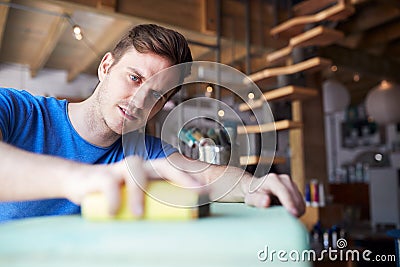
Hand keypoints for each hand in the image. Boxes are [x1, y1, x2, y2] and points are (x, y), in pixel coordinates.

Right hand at [64, 156, 202, 215]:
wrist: (79, 182)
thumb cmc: (113, 192)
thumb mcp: (133, 196)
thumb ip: (150, 202)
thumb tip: (172, 223)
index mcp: (147, 171)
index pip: (171, 169)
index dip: (189, 177)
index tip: (205, 190)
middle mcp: (136, 166)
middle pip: (162, 165)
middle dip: (181, 176)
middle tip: (194, 192)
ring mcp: (119, 169)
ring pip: (135, 171)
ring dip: (139, 193)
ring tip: (139, 214)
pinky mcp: (101, 176)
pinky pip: (109, 183)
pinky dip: (113, 197)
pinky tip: (115, 211)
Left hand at [243, 173, 304, 216]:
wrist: (255, 187)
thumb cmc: (252, 193)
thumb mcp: (250, 198)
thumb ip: (257, 200)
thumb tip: (266, 201)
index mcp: (272, 180)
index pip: (284, 192)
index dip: (289, 203)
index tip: (293, 214)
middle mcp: (284, 179)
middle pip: (295, 198)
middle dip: (292, 210)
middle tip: (282, 220)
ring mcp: (291, 184)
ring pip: (300, 202)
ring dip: (294, 211)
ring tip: (281, 213)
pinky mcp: (296, 190)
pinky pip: (301, 204)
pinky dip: (296, 210)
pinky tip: (285, 211)